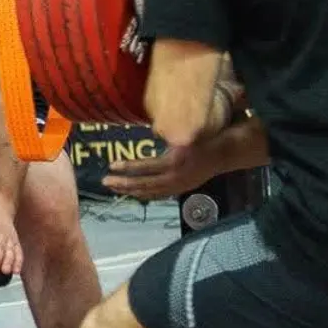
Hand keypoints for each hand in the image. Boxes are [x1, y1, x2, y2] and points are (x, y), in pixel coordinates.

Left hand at [102, 145, 219, 200]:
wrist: (222, 154)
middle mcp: (174, 178)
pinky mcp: (179, 190)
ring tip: (113, 187)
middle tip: (105, 181)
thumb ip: (167, 137)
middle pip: (144, 183)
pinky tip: (132, 193)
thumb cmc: (201, 139)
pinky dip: (143, 194)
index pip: (146, 167)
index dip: (127, 167)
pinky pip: (158, 195)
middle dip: (123, 183)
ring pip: (149, 192)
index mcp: (174, 162)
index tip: (111, 165)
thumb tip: (151, 132)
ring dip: (130, 190)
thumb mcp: (183, 135)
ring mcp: (177, 187)